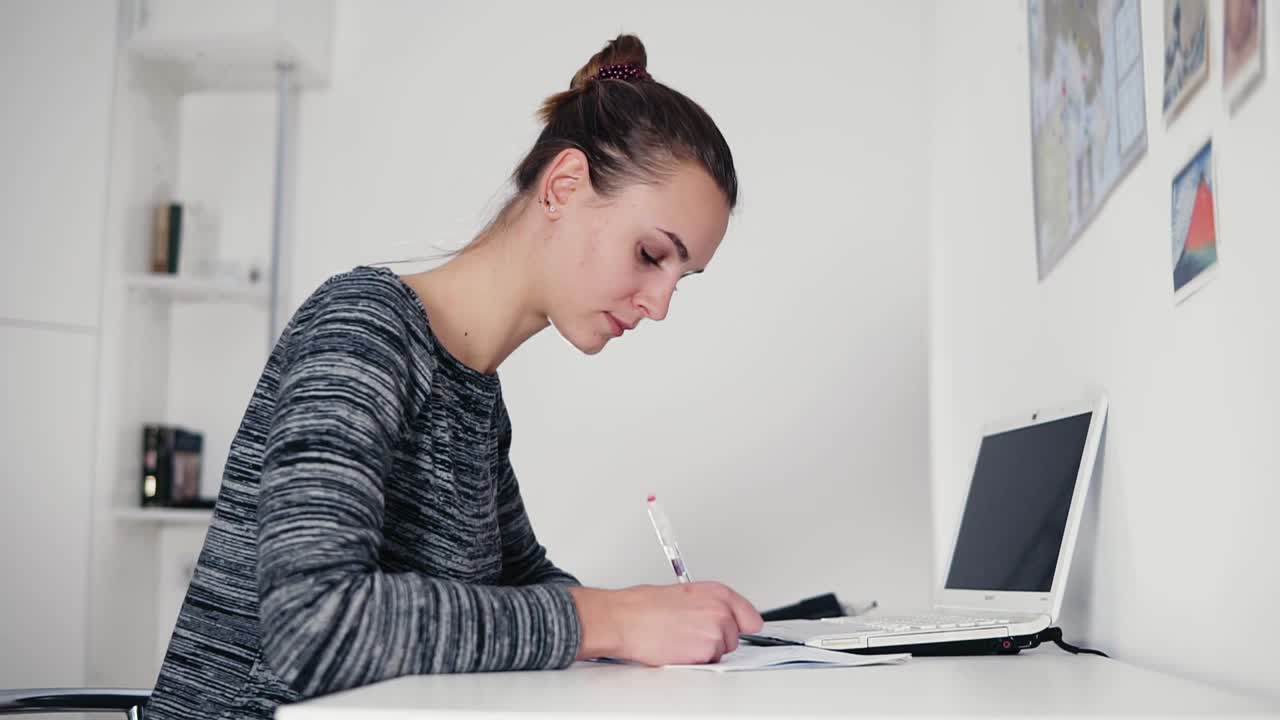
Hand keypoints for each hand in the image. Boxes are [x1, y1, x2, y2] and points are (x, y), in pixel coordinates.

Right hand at [569, 582, 763, 665]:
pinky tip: (677, 649)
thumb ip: (709, 604)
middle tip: (689, 633)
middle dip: (716, 639)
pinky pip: (708, 664)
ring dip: (704, 651)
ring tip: (679, 639)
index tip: (741, 629)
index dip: (741, 625)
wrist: (624, 619)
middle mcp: (720, 611)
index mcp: (717, 592)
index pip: (748, 615)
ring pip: (720, 652)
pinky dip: (694, 661)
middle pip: (734, 636)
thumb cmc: (643, 606)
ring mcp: (715, 632)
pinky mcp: (706, 652)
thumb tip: (719, 617)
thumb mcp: (683, 594)